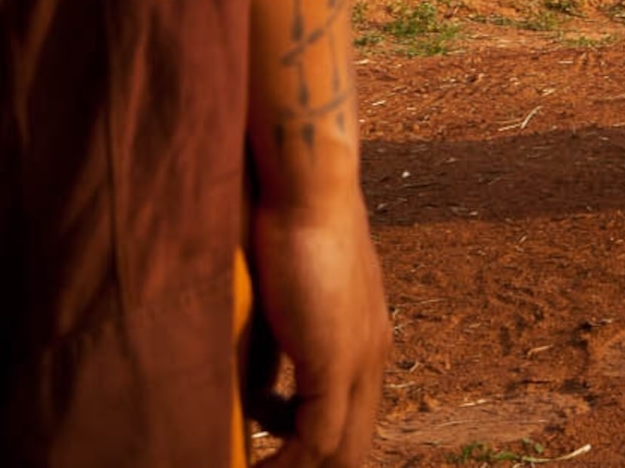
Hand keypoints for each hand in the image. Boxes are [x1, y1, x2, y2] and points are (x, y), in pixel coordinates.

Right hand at [243, 183, 388, 464]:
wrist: (308, 185)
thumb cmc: (287, 223)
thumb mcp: (281, 301)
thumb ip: (273, 347)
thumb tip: (252, 387)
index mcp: (364, 340)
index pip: (349, 418)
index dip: (313, 448)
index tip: (274, 456)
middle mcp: (372, 357)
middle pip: (352, 446)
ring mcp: (361, 362)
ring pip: (340, 453)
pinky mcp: (337, 363)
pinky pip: (317, 443)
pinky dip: (283, 466)